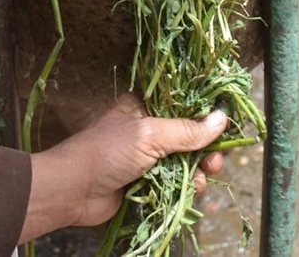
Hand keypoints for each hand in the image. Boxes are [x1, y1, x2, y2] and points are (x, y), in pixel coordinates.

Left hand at [19, 94, 227, 242]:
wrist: (72, 191)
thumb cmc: (106, 152)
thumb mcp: (148, 134)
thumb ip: (186, 130)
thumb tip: (222, 119)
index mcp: (144, 106)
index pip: (183, 106)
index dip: (206, 116)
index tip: (225, 128)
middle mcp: (147, 129)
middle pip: (189, 136)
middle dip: (205, 149)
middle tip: (215, 162)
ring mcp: (147, 157)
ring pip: (185, 162)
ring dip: (198, 171)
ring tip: (202, 178)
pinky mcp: (146, 181)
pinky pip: (175, 182)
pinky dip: (186, 187)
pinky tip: (191, 190)